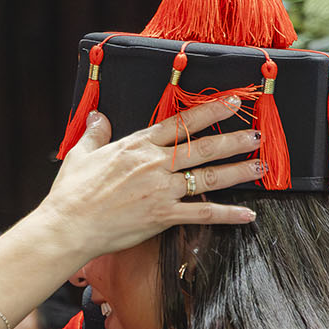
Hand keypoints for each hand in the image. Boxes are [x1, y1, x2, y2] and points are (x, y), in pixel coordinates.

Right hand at [0, 99, 259, 328]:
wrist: (68, 226)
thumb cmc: (71, 192)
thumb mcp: (80, 154)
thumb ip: (95, 133)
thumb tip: (99, 116)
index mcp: (136, 145)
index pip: (180, 122)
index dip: (209, 111)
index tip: (231, 102)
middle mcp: (154, 164)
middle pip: (202, 148)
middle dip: (233, 140)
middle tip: (257, 135)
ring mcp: (161, 191)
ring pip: (208, 177)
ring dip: (237, 171)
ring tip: (260, 166)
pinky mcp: (162, 217)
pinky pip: (202, 214)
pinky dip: (227, 215)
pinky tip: (249, 215)